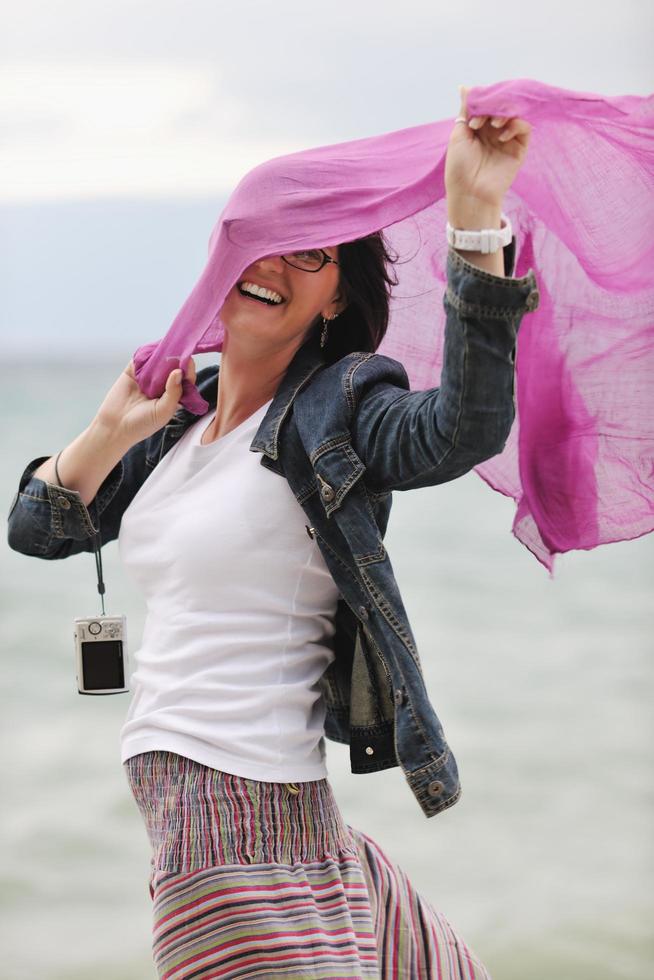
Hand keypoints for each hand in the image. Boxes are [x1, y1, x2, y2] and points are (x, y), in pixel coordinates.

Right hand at [94, 355, 196, 447]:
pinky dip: (145, 352)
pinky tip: (151, 349)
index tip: (189, 361)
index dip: (188, 370)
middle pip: (173, 366)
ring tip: (167, 346)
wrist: (115, 427)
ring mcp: (148, 377)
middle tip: (179, 348)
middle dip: (177, 357)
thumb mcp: (163, 411)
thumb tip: (179, 372)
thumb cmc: (142, 424)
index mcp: (174, 395)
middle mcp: (163, 384)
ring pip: (158, 360)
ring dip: (162, 352)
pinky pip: (141, 358)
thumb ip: (173, 392)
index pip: (185, 379)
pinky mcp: (133, 371)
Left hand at [445, 84, 531, 213]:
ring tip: (493, 124)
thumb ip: (466, 109)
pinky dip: (515, 125)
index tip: (474, 113)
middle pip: (501, 105)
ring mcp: (507, 139)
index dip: (484, 101)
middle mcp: (494, 130)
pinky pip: (524, 128)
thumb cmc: (459, 168)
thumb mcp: (459, 134)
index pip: (487, 103)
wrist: (469, 194)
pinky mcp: (519, 148)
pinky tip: (502, 135)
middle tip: (485, 117)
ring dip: (504, 113)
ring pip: (514, 113)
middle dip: (494, 105)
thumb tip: (464, 86)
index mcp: (479, 126)